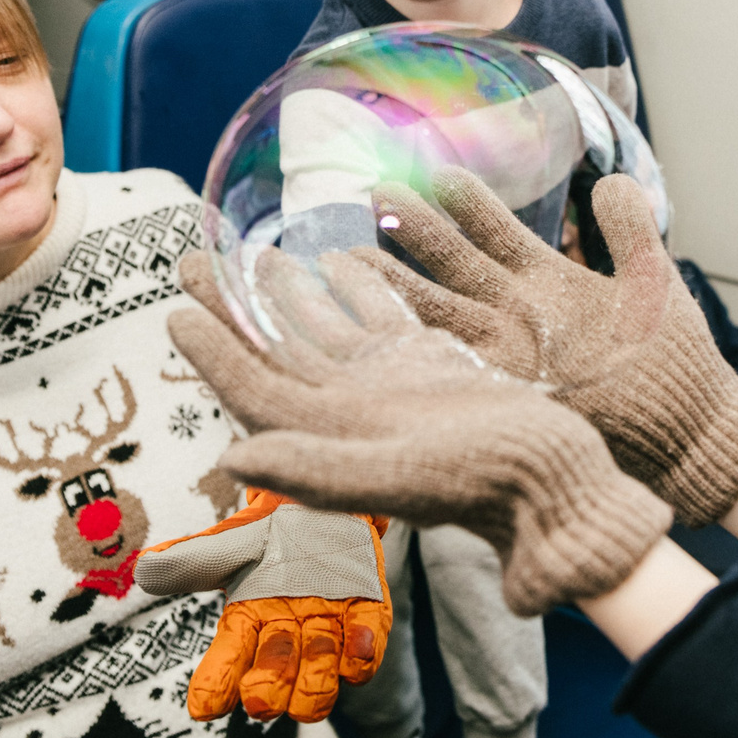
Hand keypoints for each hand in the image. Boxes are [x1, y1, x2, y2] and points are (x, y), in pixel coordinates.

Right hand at [136, 488, 389, 723]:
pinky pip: (367, 644)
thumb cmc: (268, 532)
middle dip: (268, 692)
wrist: (323, 501)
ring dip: (316, 680)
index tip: (204, 707)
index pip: (225, 664)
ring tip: (312, 676)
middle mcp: (286, 637)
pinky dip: (363, 652)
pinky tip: (358, 648)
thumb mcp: (229, 540)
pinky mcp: (366, 614)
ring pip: (321, 674)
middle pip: (275, 678)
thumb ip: (191, 557)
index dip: (215, 686)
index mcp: (246, 623)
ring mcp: (328, 629)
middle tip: (260, 699)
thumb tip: (144, 566)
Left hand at [167, 248, 672, 615]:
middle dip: (231, 308)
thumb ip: (317, 471)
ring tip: (256, 252)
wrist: (559, 484)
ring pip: (325, 330)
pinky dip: (360, 285)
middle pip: (276, 352)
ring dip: (287, 293)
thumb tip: (236, 456)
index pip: (256, 390)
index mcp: (335, 436)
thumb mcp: (400, 476)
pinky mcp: (432, 369)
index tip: (177, 311)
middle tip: (189, 260)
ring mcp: (392, 387)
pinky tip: (343, 254)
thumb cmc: (487, 484)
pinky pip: (383, 318)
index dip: (214, 353)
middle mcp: (354, 411)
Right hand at [356, 168, 737, 525]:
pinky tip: (381, 324)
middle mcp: (519, 313)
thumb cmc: (674, 361)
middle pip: (455, 261)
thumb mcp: (653, 281)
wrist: (687, 430)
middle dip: (415, 228)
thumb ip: (630, 229)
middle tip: (377, 190)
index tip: (438, 171)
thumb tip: (612, 180)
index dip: (469, 202)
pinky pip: (456, 358)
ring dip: (399, 279)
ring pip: (442, 305)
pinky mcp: (514, 385)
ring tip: (351, 252)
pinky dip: (419, 341)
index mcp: (549, 282)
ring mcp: (512, 349)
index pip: (496, 230)